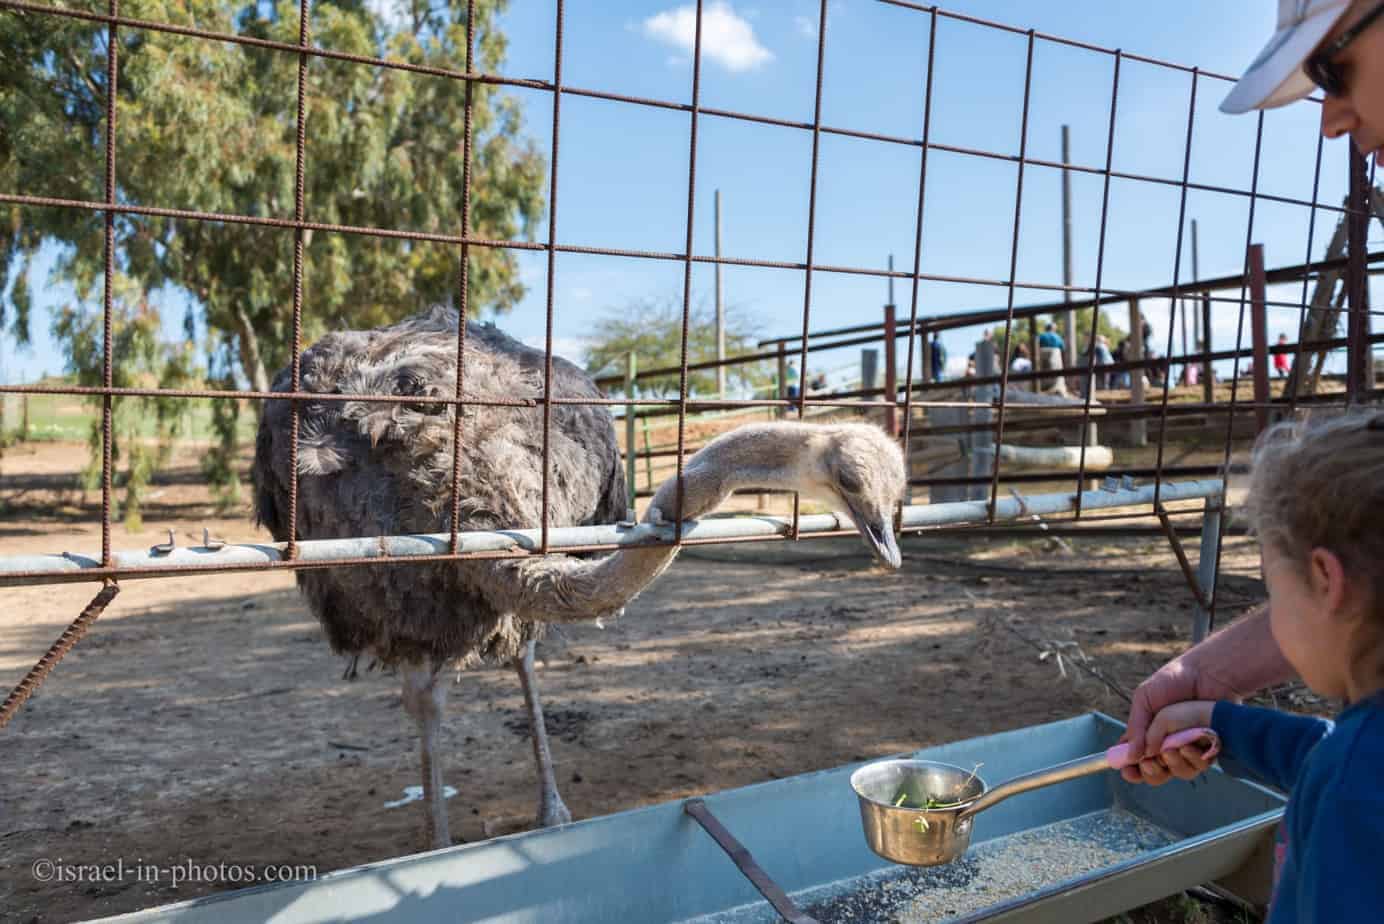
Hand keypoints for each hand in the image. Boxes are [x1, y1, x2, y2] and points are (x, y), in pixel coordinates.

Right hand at [1122, 658, 1236, 784]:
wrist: (1207, 673)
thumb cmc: (1173, 681)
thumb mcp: (1144, 700)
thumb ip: (1136, 728)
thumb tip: (1131, 756)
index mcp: (1148, 734)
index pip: (1136, 759)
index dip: (1131, 769)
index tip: (1127, 770)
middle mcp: (1168, 744)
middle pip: (1157, 773)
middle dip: (1151, 772)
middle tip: (1150, 763)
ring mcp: (1189, 748)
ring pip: (1179, 772)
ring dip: (1173, 765)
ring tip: (1171, 749)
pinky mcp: (1210, 748)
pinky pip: (1201, 765)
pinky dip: (1193, 759)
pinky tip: (1189, 745)